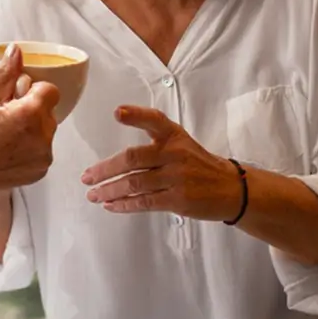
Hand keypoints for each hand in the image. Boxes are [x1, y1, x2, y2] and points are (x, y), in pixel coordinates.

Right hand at [0, 45, 58, 197]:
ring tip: (4, 135)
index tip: (15, 97)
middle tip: (4, 115)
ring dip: (31, 128)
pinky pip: (41, 150)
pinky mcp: (40, 171)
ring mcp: (43, 156)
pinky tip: (7, 149)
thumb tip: (16, 51)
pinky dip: (29, 147)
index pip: (49, 90)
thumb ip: (6, 74)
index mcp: (31, 114)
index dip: (31, 90)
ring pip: (44, 131)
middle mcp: (43, 136)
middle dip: (30, 109)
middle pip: (47, 111)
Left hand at [80, 106, 243, 221]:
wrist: (231, 188)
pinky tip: (111, 205)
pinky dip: (125, 204)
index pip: (154, 120)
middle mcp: (174, 153)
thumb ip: (154, 140)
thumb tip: (116, 155)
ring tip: (93, 194)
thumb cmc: (198, 163)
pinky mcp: (179, 199)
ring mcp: (177, 177)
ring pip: (135, 183)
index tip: (117, 113)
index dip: (135, 115)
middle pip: (132, 158)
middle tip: (87, 177)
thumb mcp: (181, 142)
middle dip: (105, 169)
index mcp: (174, 135)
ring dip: (110, 190)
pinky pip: (145, 202)